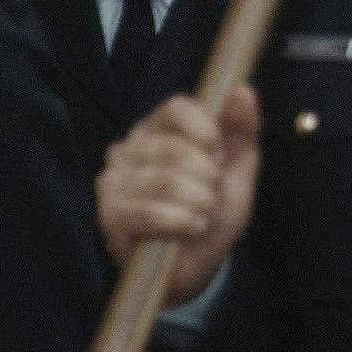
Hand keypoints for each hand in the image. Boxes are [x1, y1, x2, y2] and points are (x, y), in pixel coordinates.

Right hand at [96, 87, 260, 305]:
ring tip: (204, 214)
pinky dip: (181, 222)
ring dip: (199, 203)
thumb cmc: (214, 208)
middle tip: (213, 195)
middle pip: (174, 148)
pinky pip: (147, 213)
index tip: (220, 155)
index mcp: (159, 128)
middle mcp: (128, 148)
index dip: (207, 131)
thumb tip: (241, 90)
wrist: (199, 261)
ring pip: (164, 181)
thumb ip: (242, 128)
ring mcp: (113, 182)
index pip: (177, 107)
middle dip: (209, 178)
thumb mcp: (238, 167)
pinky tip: (191, 229)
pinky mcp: (108, 216)